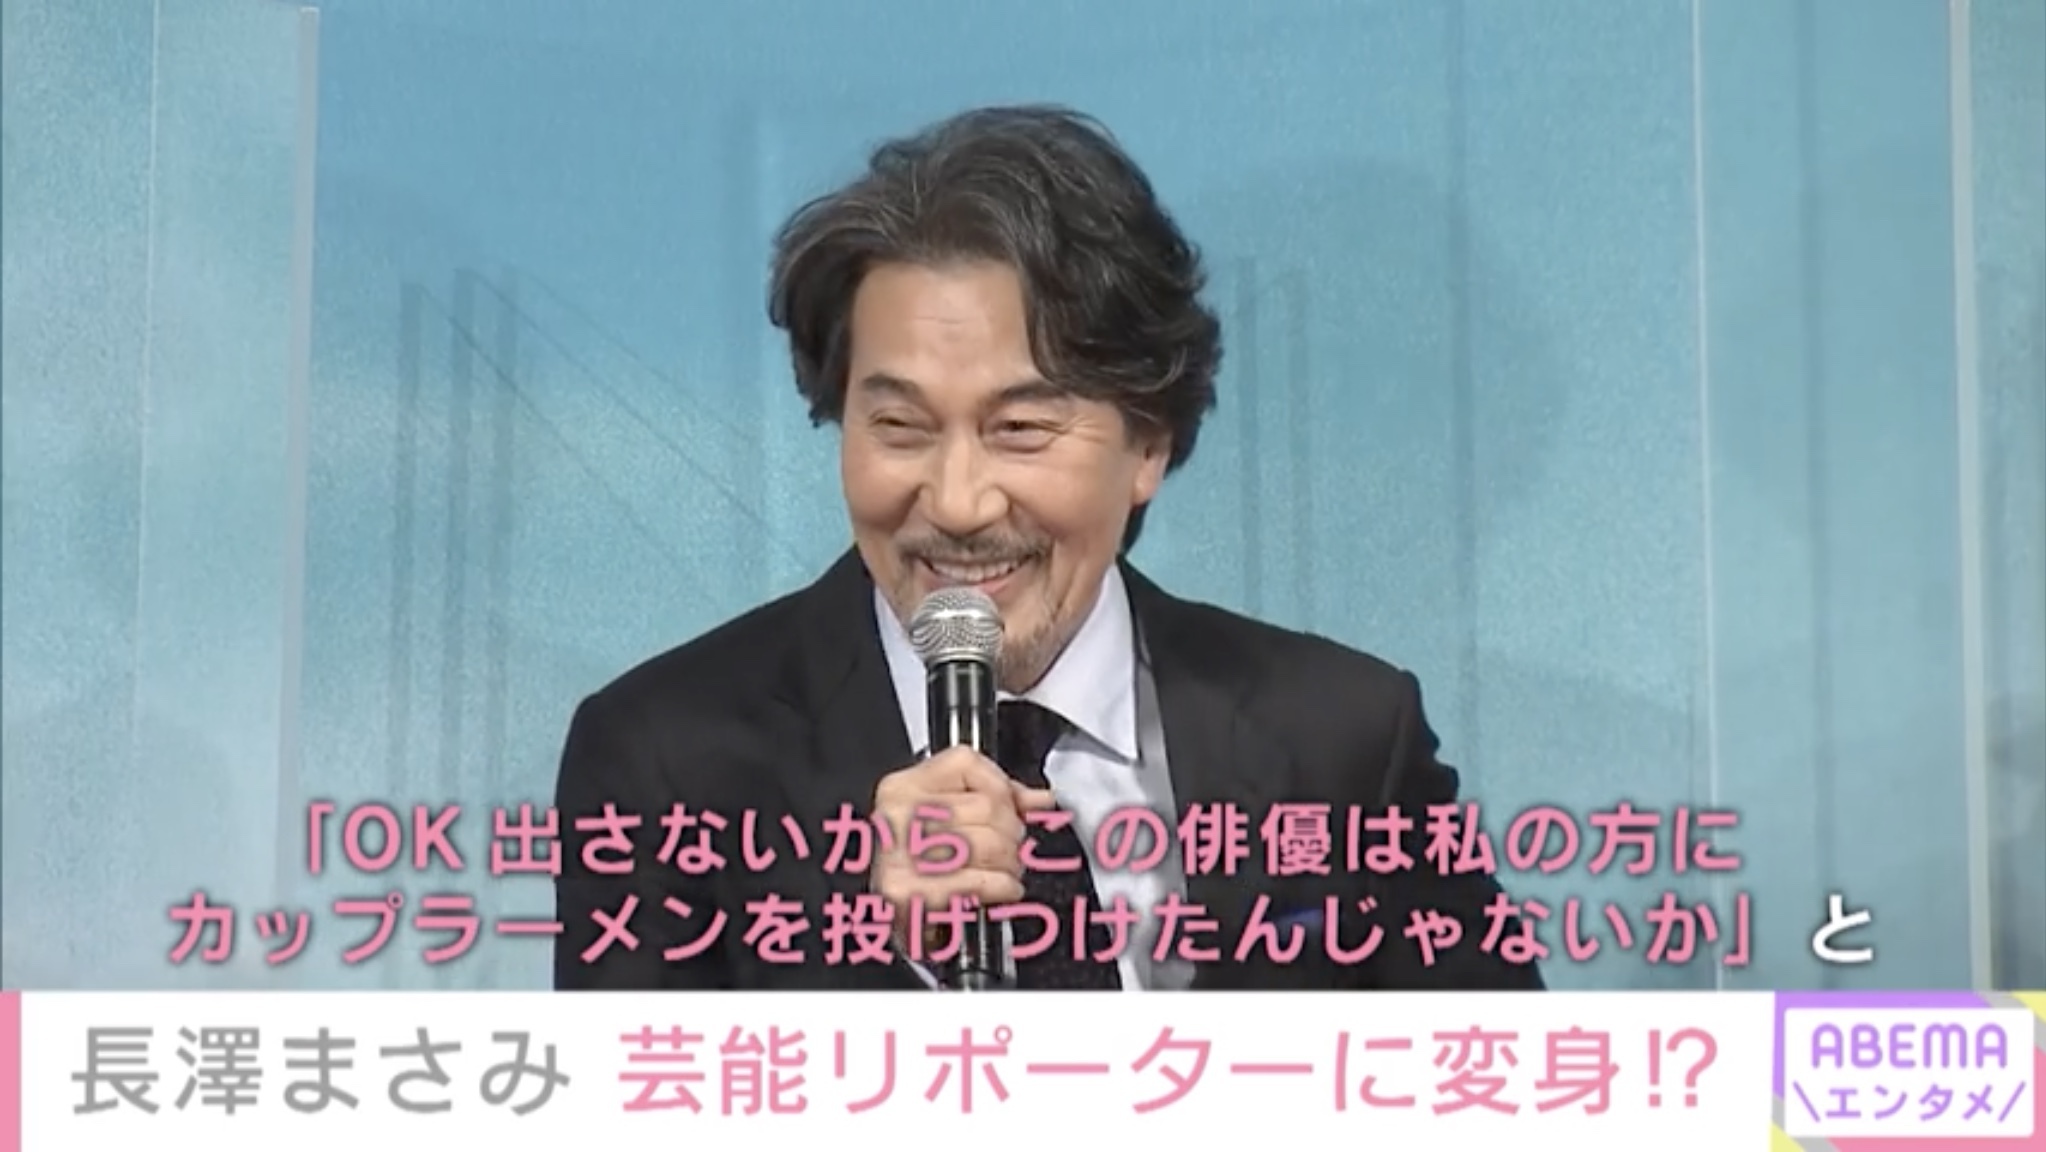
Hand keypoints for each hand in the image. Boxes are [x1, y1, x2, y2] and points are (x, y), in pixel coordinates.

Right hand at [869, 746, 1056, 950]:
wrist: (895, 922)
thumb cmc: (924, 869)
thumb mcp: (951, 819)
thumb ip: (995, 798)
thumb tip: (1039, 798)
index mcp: (902, 788)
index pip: (966, 764)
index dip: (1002, 788)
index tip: (1010, 808)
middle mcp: (896, 817)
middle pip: (985, 806)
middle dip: (1012, 832)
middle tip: (1011, 849)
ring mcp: (900, 856)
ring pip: (988, 843)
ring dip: (1010, 862)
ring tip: (1005, 870)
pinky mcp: (909, 894)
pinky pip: (981, 881)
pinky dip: (1003, 887)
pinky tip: (1003, 889)